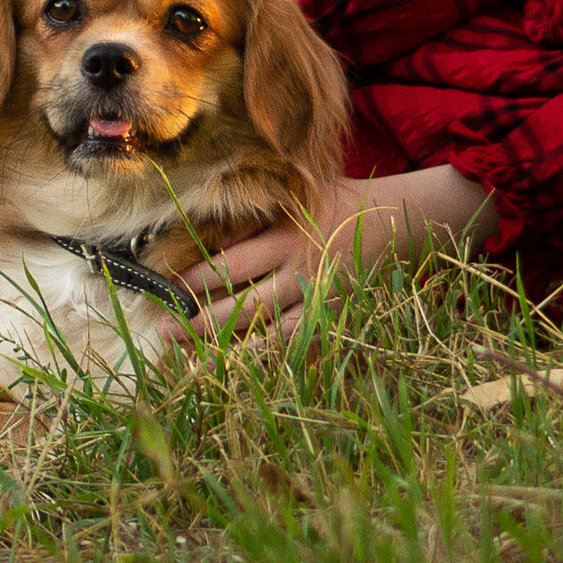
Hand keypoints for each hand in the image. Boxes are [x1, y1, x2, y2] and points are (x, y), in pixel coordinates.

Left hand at [172, 165, 494, 341]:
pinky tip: (239, 366)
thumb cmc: (337, 203)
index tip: (165, 290)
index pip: (232, 263)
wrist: (397, 220)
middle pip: (243, 303)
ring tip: (190, 355)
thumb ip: (258, 216)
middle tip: (166, 329)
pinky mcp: (335, 318)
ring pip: (267, 333)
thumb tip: (202, 229)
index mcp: (288, 234)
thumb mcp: (296, 196)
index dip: (195, 280)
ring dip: (226, 346)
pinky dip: (267, 357)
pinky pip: (297, 345)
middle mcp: (302, 269)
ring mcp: (320, 299)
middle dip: (201, 320)